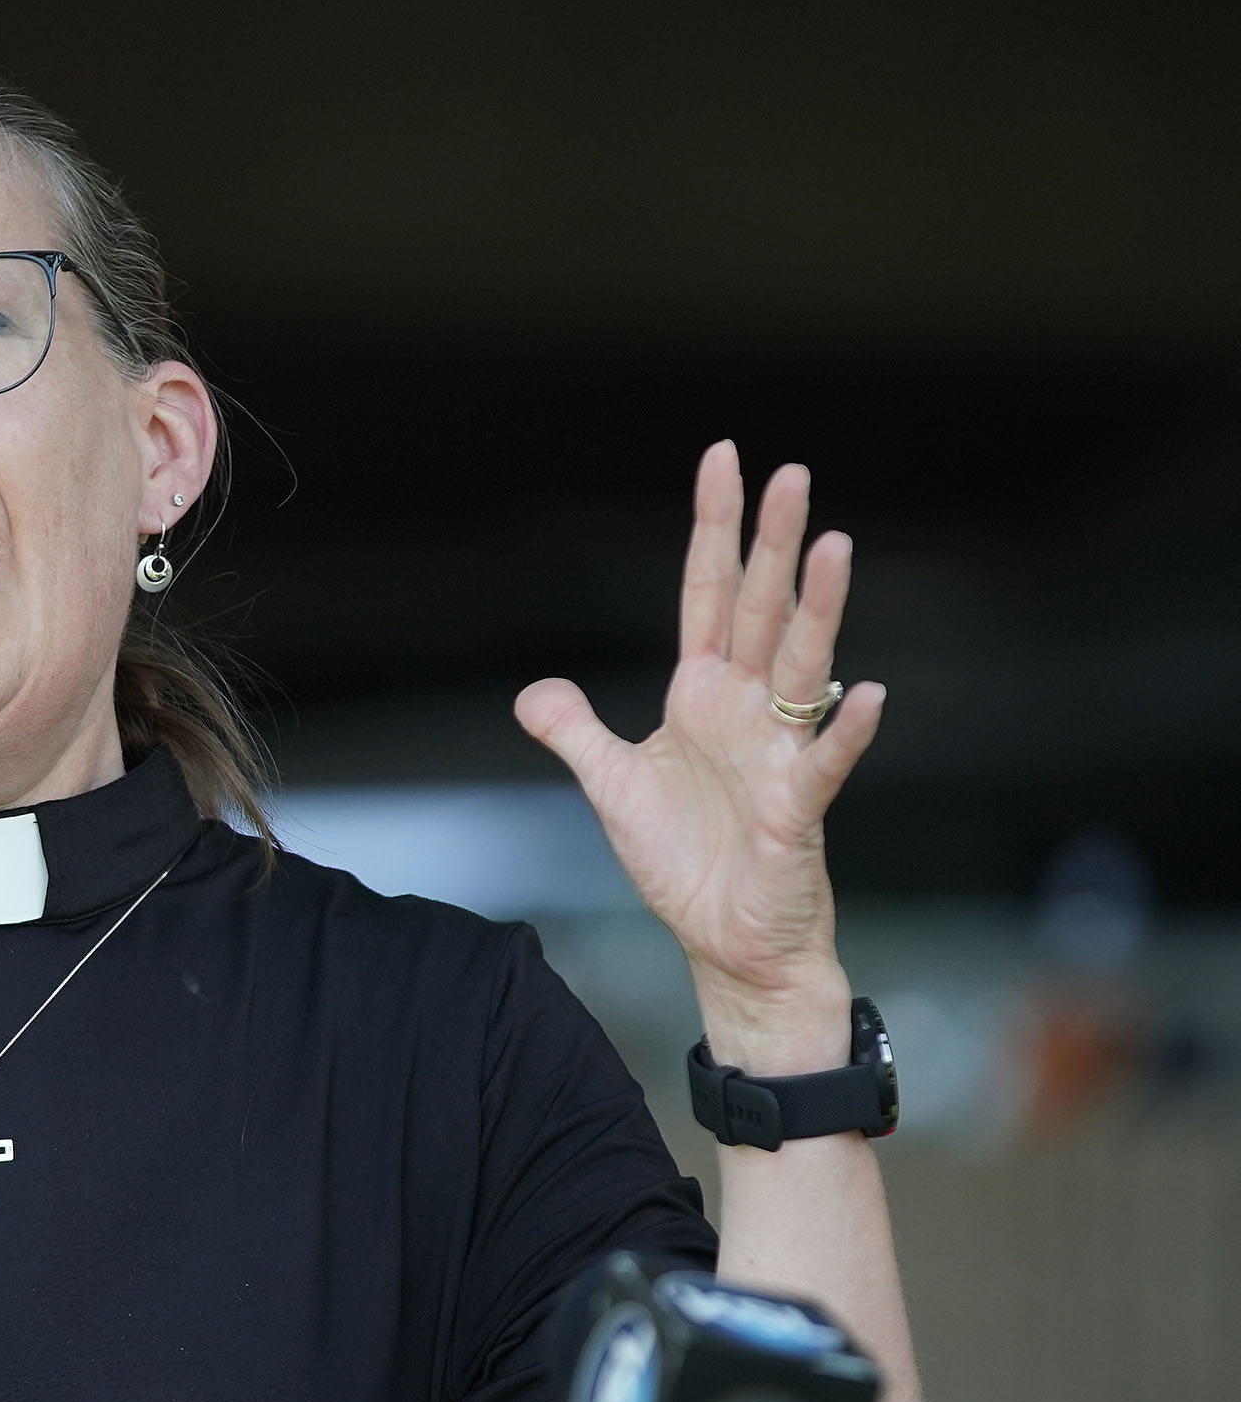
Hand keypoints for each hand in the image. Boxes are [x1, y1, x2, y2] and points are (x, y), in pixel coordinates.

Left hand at [515, 443, 884, 1070]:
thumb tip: (535, 692)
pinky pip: (824, 764)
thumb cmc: (686, 863)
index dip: (713, 530)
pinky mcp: (796, 811)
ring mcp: (779, 756)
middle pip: (763, 610)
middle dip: (775, 543)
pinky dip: (845, 731)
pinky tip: (865, 694)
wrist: (726, 943)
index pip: (709, 595)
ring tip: (835, 546)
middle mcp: (749, 712)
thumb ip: (577, 733)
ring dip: (819, 609)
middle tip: (793, 472)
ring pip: (803, 667)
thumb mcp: (613, 788)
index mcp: (703, 696)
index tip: (723, 459)